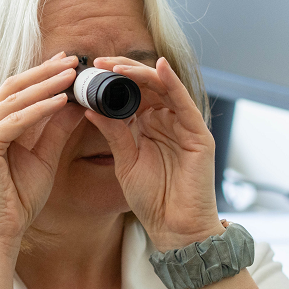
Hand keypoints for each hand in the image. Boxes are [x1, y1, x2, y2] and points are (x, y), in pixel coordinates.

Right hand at [0, 52, 83, 247]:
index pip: (15, 91)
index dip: (40, 74)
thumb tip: (77, 104)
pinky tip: (62, 101)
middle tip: (73, 59)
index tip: (67, 62)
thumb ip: (56, 130)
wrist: (1, 231)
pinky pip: (15, 122)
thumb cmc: (19, 199)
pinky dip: (39, 109)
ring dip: (45, 85)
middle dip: (44, 72)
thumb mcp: (45, 157)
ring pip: (14, 101)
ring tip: (73, 74)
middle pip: (13, 88)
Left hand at [84, 57, 222, 250]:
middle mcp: (166, 121)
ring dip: (140, 74)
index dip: (112, 80)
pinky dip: (172, 83)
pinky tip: (159, 68)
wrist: (173, 227)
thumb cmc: (150, 198)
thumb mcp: (125, 160)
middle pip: (146, 85)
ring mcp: (183, 125)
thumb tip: (90, 107)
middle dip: (123, 71)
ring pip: (163, 88)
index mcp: (147, 126)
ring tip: (117, 66)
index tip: (90, 71)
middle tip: (99, 62)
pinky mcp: (198, 134)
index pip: (131, 93)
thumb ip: (113, 132)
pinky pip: (184, 102)